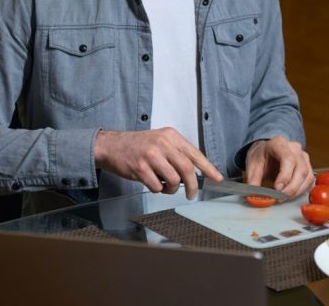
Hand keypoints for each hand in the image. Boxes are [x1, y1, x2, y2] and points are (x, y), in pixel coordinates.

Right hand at [94, 128, 222, 198]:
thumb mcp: (160, 141)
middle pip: (187, 169)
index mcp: (171, 135)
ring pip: (173, 180)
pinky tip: (151, 183)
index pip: (195, 153)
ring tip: (164, 186)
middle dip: (192, 186)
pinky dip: (157, 189)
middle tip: (192, 194)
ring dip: (171, 189)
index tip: (217, 178)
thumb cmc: (137, 146)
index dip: (208, 168)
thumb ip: (177, 153)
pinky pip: (157, 186)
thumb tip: (196, 171)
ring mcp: (151, 155)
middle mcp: (162, 143)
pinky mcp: (140, 168)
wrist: (111, 146)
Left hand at [244, 136, 313, 198]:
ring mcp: (303, 156)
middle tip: (280, 198)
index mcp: (279, 144)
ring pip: (308, 176)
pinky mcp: (308, 166)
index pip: (288, 159)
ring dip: (297, 191)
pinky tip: (290, 195)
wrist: (266, 150)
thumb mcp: (252, 165)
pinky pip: (309, 180)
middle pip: (301, 169)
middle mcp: (294, 148)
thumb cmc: (261, 155)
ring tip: (283, 198)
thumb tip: (255, 196)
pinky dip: (301, 190)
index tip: (277, 188)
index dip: (285, 176)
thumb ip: (253, 180)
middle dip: (291, 188)